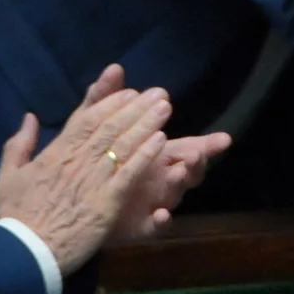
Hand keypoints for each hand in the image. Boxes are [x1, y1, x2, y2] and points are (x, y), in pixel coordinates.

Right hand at [0, 83, 173, 273]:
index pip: (86, 119)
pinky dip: (146, 154)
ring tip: (165, 106)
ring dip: (146, 123)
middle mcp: (77, 160)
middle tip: (159, 92)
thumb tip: (30, 117)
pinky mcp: (107, 201)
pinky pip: (130, 172)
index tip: (130, 92)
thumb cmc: (16, 216)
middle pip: (110, 126)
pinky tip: (161, 139)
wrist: (25, 252)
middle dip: (136, 107)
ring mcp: (94, 179)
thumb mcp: (7, 175)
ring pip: (123, 144)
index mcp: (55, 153)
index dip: (110, 103)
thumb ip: (19, 144)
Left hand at [66, 64, 234, 242]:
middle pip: (189, 171)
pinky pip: (153, 227)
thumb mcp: (96, 129)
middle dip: (197, 162)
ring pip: (174, 195)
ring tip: (179, 175)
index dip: (207, 145)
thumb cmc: (91, 167)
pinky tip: (160, 215)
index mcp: (155, 157)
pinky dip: (159, 222)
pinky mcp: (137, 227)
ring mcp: (152, 203)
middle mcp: (159, 179)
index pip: (186, 147)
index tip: (225, 139)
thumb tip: (114, 66)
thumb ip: (106, 100)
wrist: (68, 210)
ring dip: (180, 184)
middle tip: (198, 153)